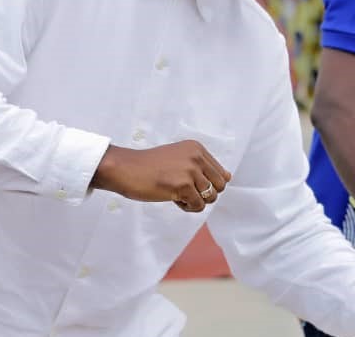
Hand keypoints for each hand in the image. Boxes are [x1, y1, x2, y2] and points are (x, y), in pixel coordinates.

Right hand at [91, 141, 230, 211]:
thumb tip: (228, 178)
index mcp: (197, 148)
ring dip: (194, 201)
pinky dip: (186, 207)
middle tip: (184, 191)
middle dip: (205, 194)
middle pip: (220, 186)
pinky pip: (198, 206)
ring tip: (176, 193)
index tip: (187, 183)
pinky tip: (171, 197)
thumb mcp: (178, 158)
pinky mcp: (183, 185)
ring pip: (210, 198)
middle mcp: (197, 156)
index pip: (221, 174)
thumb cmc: (149, 167)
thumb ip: (201, 166)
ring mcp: (190, 170)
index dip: (206, 185)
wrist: (125, 169)